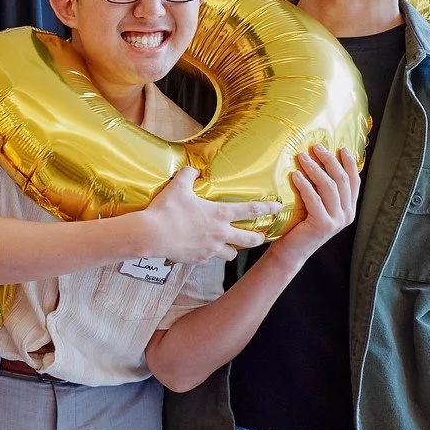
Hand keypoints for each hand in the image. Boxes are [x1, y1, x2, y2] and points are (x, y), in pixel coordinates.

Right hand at [139, 167, 279, 265]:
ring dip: (231, 250)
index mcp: (219, 214)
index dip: (267, 208)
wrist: (152, 234)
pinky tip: (201, 249)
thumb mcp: (178, 186)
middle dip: (258, 238)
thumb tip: (193, 169)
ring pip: (231, 255)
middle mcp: (220, 233)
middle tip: (260, 236)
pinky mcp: (198, 259)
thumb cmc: (167, 210)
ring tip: (227, 245)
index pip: (250, 210)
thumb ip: (188, 175)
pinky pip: (209, 259)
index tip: (278, 208)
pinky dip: (208, 255)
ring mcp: (210, 249)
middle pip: (249, 240)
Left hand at [270, 147, 359, 265]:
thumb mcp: (316, 207)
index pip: (354, 181)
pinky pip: (314, 199)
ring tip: (302, 157)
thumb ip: (323, 191)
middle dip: (329, 160)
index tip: (341, 147)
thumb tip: (320, 162)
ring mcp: (336, 221)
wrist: (290, 252)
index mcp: (349, 209)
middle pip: (341, 180)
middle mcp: (347, 215)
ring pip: (329, 187)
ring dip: (315, 169)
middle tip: (316, 147)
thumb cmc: (299, 225)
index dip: (349, 163)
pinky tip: (295, 175)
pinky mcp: (322, 224)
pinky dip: (304, 185)